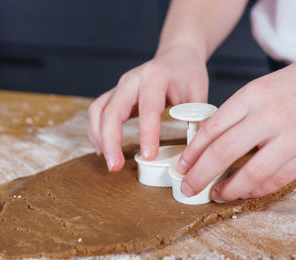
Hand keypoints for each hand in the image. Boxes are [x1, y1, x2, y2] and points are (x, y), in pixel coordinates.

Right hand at [88, 44, 207, 170]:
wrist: (176, 56)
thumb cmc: (187, 73)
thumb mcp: (199, 91)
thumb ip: (196, 118)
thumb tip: (195, 150)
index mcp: (155, 77)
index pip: (148, 108)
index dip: (147, 134)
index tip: (148, 155)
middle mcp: (132, 80)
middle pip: (112, 110)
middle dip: (110, 140)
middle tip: (115, 167)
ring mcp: (120, 86)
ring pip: (98, 111)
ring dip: (99, 138)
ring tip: (109, 161)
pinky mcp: (115, 94)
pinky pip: (98, 112)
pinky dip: (97, 131)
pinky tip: (103, 149)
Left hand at [177, 50, 295, 201]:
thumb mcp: (262, 87)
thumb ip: (238, 112)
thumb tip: (212, 141)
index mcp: (253, 95)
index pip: (212, 128)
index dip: (192, 152)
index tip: (183, 166)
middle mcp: (269, 115)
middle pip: (223, 152)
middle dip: (200, 175)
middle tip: (187, 187)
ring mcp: (292, 137)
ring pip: (250, 173)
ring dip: (228, 189)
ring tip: (215, 194)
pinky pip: (277, 179)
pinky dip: (256, 190)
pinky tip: (245, 192)